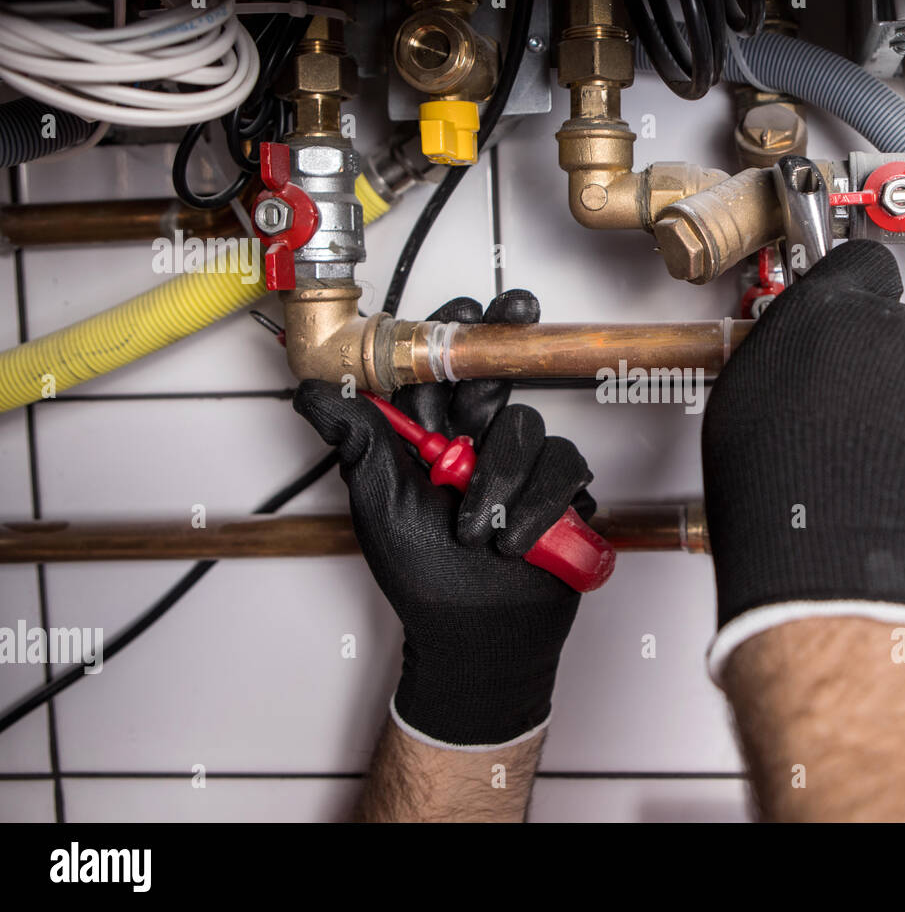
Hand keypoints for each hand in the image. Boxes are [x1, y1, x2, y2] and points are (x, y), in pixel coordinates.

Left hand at [294, 290, 595, 747]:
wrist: (475, 635)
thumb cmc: (420, 575)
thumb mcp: (377, 502)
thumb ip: (356, 439)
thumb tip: (310, 390)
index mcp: (425, 436)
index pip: (439, 367)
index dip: (455, 329)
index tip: (469, 302)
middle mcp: (473, 442)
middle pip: (495, 374)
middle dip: (504, 345)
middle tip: (515, 311)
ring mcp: (518, 465)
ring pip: (525, 425)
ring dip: (501, 476)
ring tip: (476, 528)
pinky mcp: (558, 489)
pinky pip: (562, 466)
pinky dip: (538, 504)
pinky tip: (515, 539)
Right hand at [701, 240, 904, 676]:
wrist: (836, 563)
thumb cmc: (776, 488)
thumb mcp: (741, 397)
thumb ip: (781, 356)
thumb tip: (786, 357)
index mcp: (838, 312)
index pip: (863, 267)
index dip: (855, 290)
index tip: (848, 305)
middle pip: (901, 334)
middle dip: (879, 366)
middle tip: (844, 415)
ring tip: (873, 469)